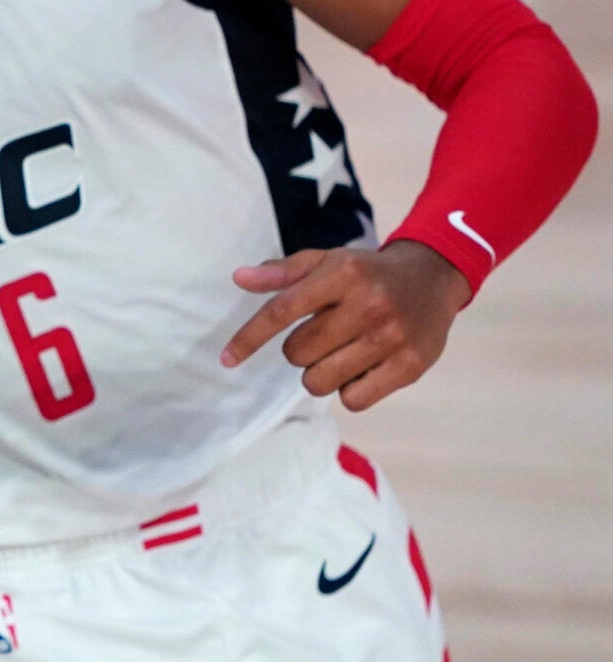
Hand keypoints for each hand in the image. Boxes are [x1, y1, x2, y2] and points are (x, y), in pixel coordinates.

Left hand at [222, 241, 471, 409]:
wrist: (433, 278)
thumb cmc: (367, 273)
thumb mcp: (327, 261)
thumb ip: (283, 273)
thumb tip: (239, 278)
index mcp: (343, 274)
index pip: (282, 311)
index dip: (250, 337)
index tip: (227, 359)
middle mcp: (369, 305)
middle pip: (297, 353)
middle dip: (300, 349)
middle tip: (323, 334)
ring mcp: (393, 338)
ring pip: (321, 380)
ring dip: (321, 371)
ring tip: (342, 350)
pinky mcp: (411, 366)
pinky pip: (353, 400)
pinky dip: (348, 390)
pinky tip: (362, 367)